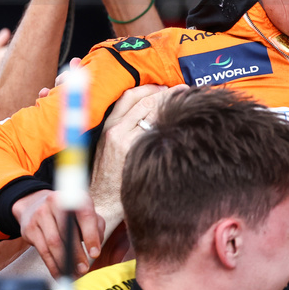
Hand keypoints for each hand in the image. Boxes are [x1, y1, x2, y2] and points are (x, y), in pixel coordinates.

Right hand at [12, 189, 104, 276]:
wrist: (35, 204)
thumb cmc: (67, 213)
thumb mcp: (84, 213)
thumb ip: (96, 227)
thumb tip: (96, 248)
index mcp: (74, 196)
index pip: (85, 215)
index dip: (91, 236)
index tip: (95, 254)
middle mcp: (55, 202)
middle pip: (67, 232)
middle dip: (77, 254)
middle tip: (84, 270)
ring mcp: (40, 214)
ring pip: (53, 243)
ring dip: (64, 263)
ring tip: (73, 275)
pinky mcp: (29, 228)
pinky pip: (43, 251)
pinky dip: (53, 266)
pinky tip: (60, 274)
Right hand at [90, 84, 185, 235]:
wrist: (101, 202)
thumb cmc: (108, 177)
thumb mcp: (109, 147)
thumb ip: (123, 129)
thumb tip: (146, 117)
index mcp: (109, 126)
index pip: (131, 97)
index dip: (150, 88)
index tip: (165, 87)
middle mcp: (116, 130)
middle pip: (145, 101)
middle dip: (166, 92)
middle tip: (183, 90)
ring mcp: (126, 142)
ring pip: (153, 115)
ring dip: (172, 106)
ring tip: (186, 103)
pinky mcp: (136, 155)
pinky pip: (157, 134)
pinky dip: (171, 126)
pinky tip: (182, 125)